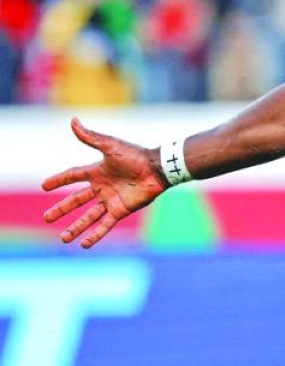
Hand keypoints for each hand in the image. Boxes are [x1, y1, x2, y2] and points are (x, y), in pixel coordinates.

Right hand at [42, 118, 168, 247]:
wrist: (158, 169)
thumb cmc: (135, 155)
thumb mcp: (110, 146)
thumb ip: (90, 137)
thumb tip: (73, 120)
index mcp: (97, 171)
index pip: (73, 175)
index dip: (59, 180)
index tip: (44, 186)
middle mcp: (102, 187)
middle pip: (76, 200)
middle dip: (61, 209)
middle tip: (46, 218)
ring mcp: (111, 200)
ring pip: (89, 216)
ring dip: (76, 227)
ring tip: (63, 239)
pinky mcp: (121, 210)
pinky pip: (105, 225)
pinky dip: (95, 235)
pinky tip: (84, 244)